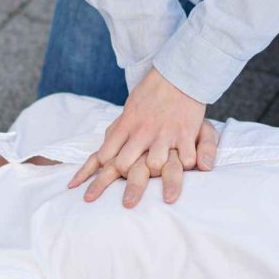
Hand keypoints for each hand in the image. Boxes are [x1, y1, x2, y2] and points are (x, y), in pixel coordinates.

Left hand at [69, 67, 208, 202]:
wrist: (176, 73)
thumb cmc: (151, 96)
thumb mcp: (128, 111)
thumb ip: (115, 133)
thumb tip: (101, 157)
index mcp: (126, 126)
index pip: (104, 155)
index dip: (98, 175)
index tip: (88, 193)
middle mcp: (142, 132)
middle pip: (125, 165)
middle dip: (125, 186)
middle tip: (127, 204)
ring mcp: (164, 133)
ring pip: (154, 164)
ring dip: (158, 176)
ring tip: (164, 191)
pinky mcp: (185, 132)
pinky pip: (186, 157)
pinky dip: (188, 165)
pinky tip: (191, 170)